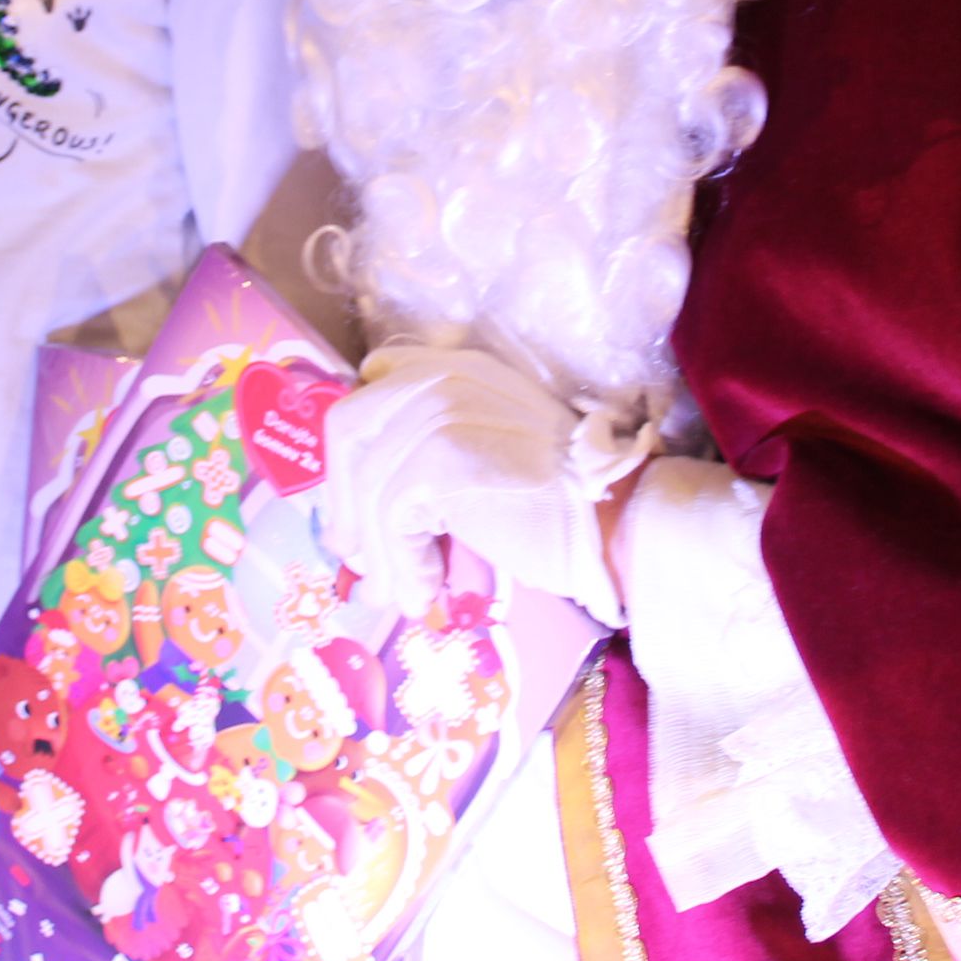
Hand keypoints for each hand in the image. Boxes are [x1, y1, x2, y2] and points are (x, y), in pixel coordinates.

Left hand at [323, 344, 631, 622]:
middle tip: (357, 555)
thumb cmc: (561, 501)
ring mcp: (438, 413)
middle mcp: (440, 377)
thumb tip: (364, 514)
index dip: (349, 453)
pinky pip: (392, 520)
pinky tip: (424, 592)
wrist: (616, 517)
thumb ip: (435, 453)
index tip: (354, 504)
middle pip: (349, 431)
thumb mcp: (491, 452)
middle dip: (344, 501)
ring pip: (369, 486)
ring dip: (378, 552)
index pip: (368, 390)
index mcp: (453, 368)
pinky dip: (402, 565)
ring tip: (399, 591)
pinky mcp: (440, 459)